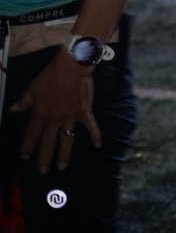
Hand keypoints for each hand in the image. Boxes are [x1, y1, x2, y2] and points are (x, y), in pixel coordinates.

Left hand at [13, 52, 100, 172]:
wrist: (71, 68)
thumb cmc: (50, 76)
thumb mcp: (32, 88)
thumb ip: (23, 102)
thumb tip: (12, 110)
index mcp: (40, 115)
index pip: (31, 135)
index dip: (28, 147)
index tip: (25, 157)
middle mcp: (54, 120)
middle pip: (48, 143)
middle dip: (44, 158)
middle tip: (43, 171)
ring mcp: (70, 118)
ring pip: (66, 140)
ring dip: (64, 154)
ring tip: (62, 166)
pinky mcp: (84, 113)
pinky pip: (90, 126)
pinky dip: (95, 135)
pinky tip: (98, 144)